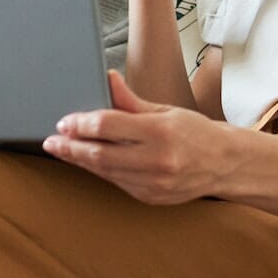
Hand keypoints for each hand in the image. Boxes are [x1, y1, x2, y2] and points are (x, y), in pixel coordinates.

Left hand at [43, 72, 234, 204]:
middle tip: (52, 141)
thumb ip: (131, 101)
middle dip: (71, 147)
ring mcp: (153, 183)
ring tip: (63, 150)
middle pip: (100, 154)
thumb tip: (108, 79)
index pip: (108, 126)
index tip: (64, 122)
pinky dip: (100, 171)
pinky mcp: (150, 197)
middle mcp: (156, 160)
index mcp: (160, 131)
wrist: (225, 164)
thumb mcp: (165, 110)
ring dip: (80, 160)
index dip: (81, 124)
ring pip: (105, 172)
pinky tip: (89, 162)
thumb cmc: (196, 132)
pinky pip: (116, 183)